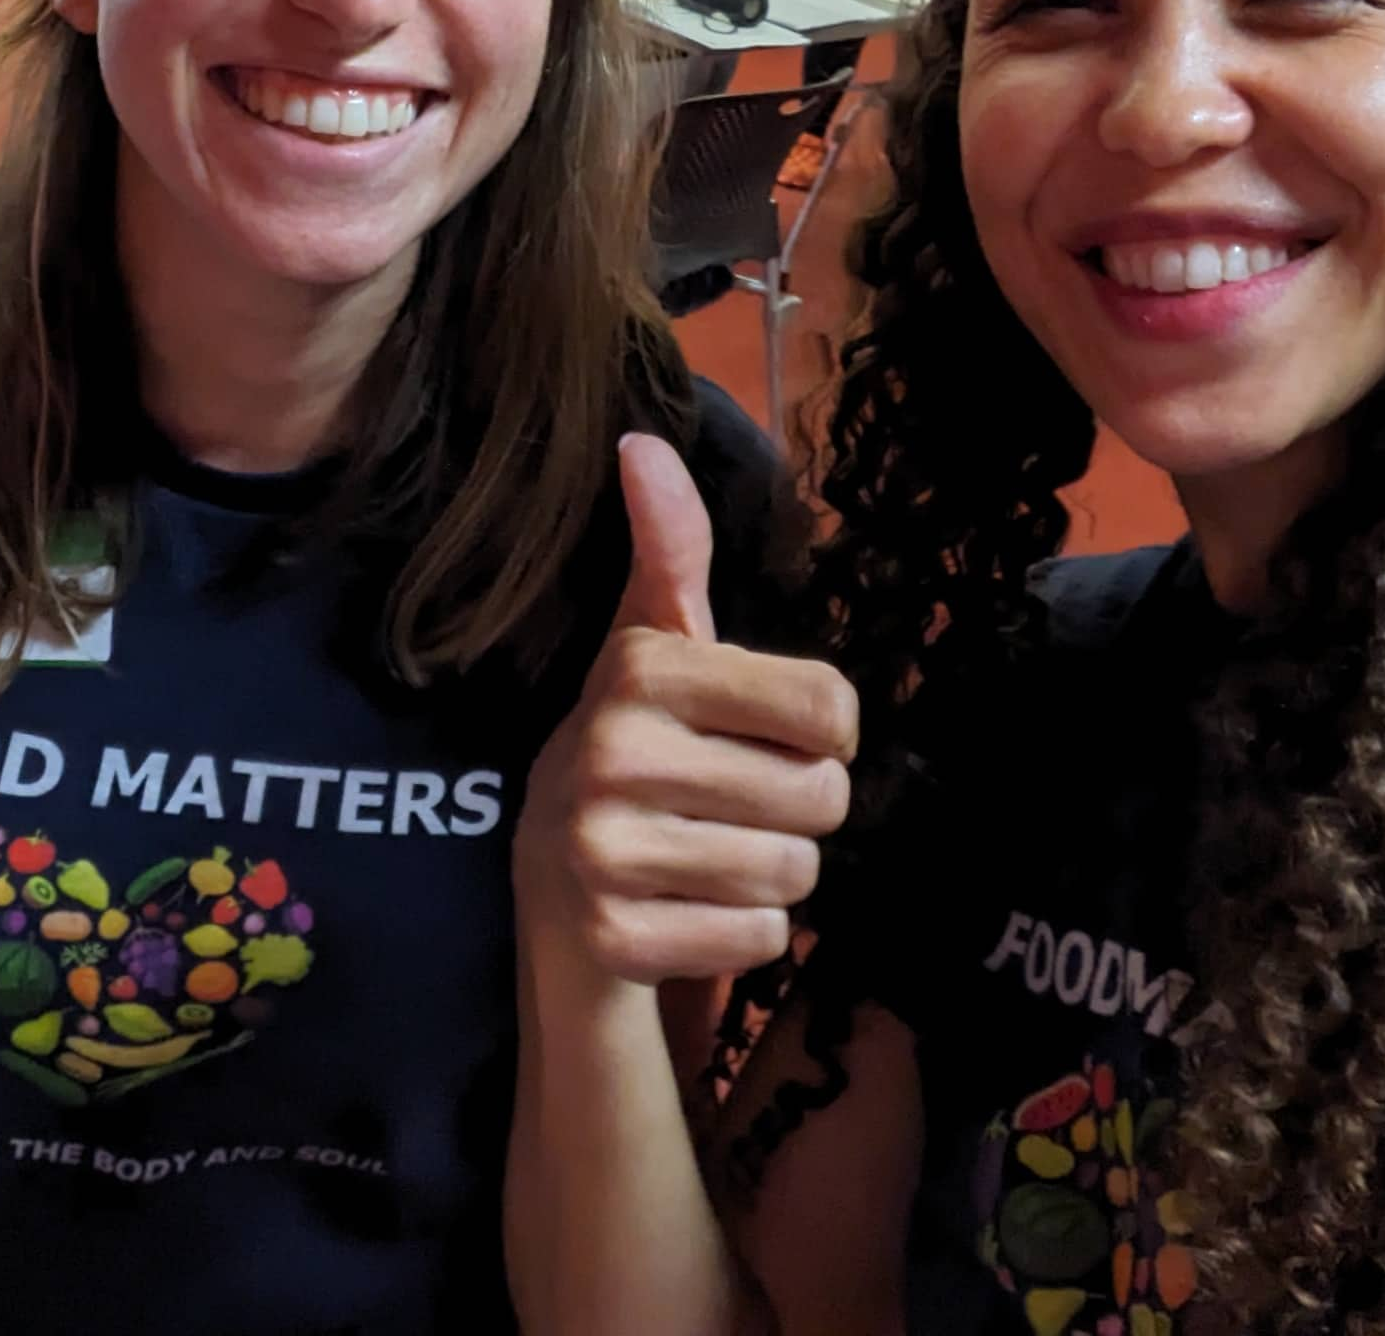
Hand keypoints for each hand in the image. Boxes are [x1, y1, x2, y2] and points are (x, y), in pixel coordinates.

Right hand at [518, 437, 856, 987]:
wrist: (553, 886)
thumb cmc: (640, 746)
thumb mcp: (656, 646)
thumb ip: (670, 549)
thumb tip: (641, 443)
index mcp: (641, 669)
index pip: (831, 710)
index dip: (822, 734)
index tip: (771, 736)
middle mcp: (611, 753)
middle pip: (822, 799)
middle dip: (799, 811)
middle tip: (733, 804)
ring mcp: (603, 853)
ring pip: (794, 874)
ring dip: (772, 874)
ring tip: (709, 853)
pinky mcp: (614, 940)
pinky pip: (760, 939)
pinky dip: (742, 934)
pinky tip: (688, 909)